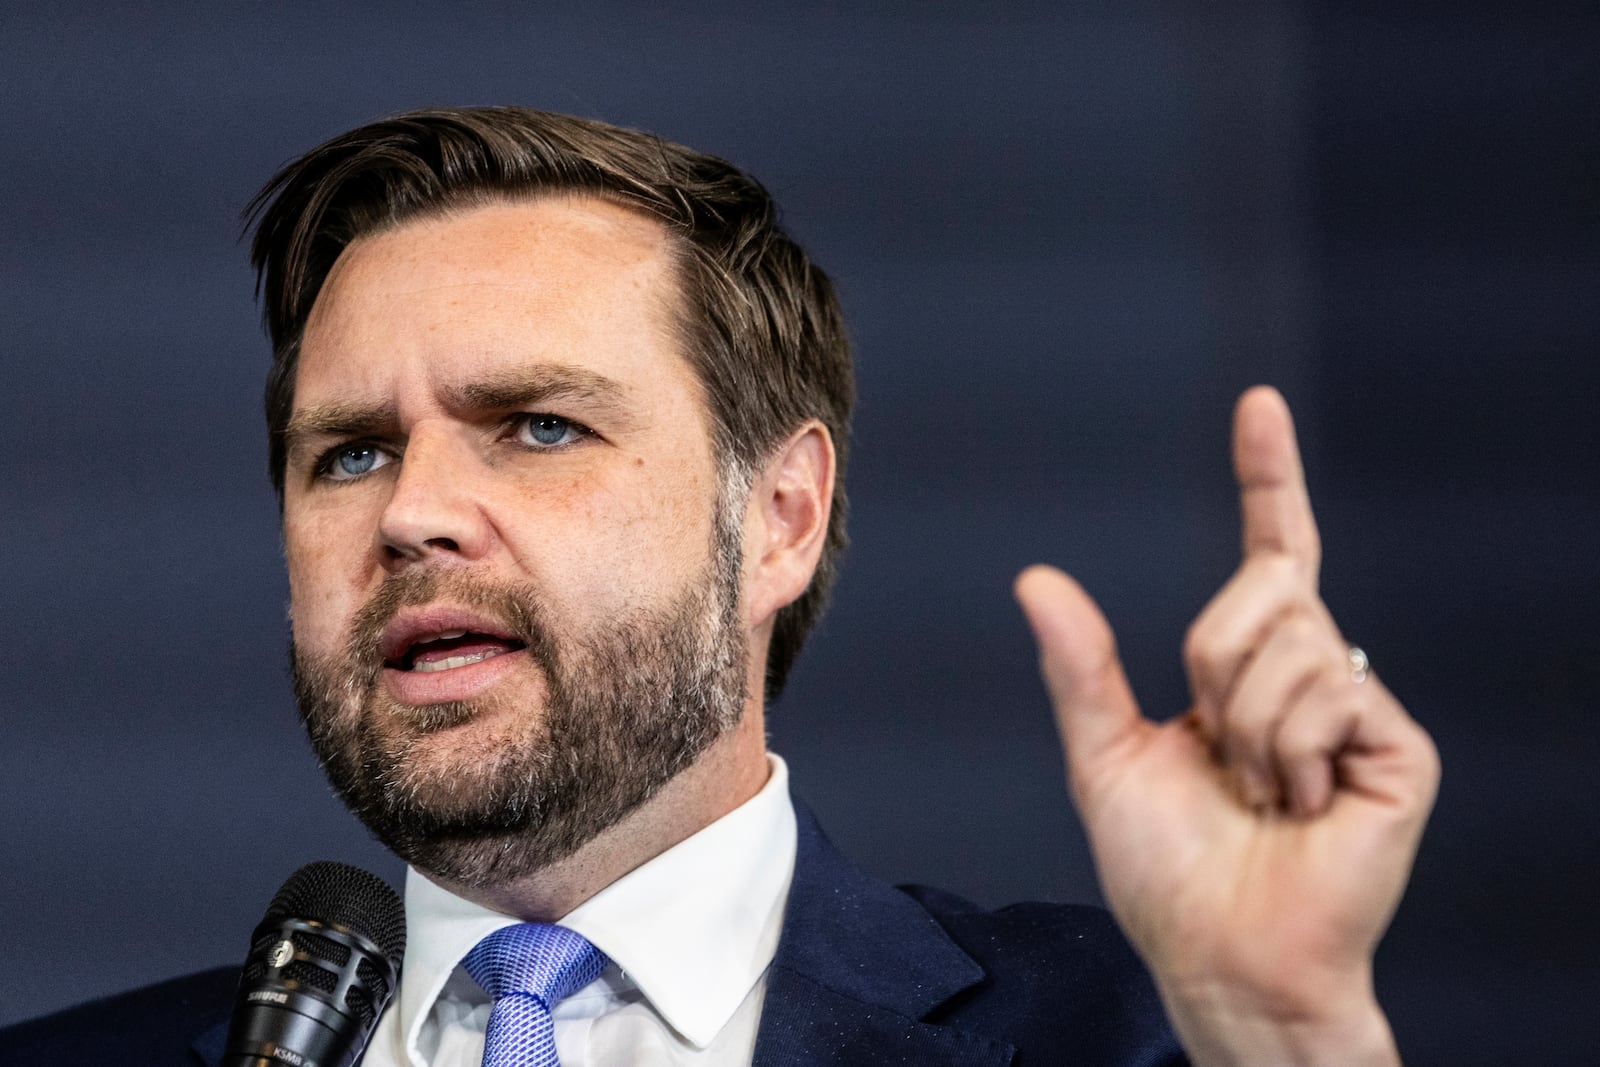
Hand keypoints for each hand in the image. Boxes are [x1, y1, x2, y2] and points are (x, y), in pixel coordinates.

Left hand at [1015, 387, 1438, 1066]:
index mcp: (1249, 668)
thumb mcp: (1107, 756)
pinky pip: (1327, 691)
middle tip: (1220, 757)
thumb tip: (1037, 577)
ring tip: (1260, 792)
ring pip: (1290, 640)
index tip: (1258, 405)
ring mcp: (1358, 706)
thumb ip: (1081, 666)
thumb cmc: (1168, 870)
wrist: (1222, 955)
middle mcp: (1312, 671)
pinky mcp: (1399, 746)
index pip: (1269, 552)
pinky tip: (1300, 806)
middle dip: (1212, 664)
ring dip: (1246, 726)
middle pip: (1261, 591)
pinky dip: (1288, 752)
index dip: (1267, 477)